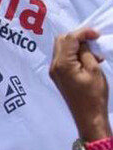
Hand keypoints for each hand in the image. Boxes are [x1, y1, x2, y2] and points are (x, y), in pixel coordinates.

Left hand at [50, 27, 111, 141]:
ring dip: (78, 47)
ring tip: (96, 55)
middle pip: (62, 41)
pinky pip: (65, 59)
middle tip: (94, 40)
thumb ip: (86, 53)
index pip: (69, 39)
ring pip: (63, 49)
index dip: (83, 32)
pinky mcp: (58, 76)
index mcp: (62, 64)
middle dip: (78, 37)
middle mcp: (54, 66)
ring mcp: (54, 71)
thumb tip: (82, 43)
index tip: (96, 33)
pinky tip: (90, 61)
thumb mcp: (94, 71)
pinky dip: (76, 56)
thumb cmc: (94, 95)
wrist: (89, 117)